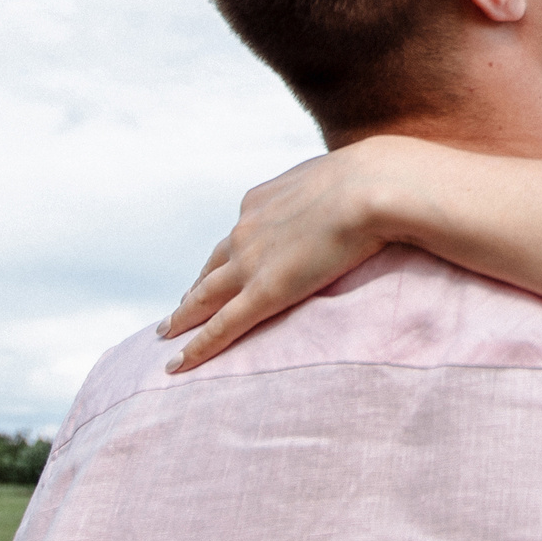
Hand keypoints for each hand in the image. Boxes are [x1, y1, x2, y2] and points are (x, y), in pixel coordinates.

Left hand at [156, 137, 417, 371]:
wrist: (372, 187)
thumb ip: (328, 191)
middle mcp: (245, 229)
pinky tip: (178, 365)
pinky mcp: (263, 293)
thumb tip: (348, 192)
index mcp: (260, 200)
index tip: (218, 270)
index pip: (238, 234)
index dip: (226, 256)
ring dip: (183, 317)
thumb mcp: (338, 175)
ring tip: (169, 333)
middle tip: (179, 309)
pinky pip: (222, 327)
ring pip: (204, 297)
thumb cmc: (372, 177)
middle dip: (194, 289)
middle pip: (212, 266)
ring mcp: (249, 262)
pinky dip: (196, 347)